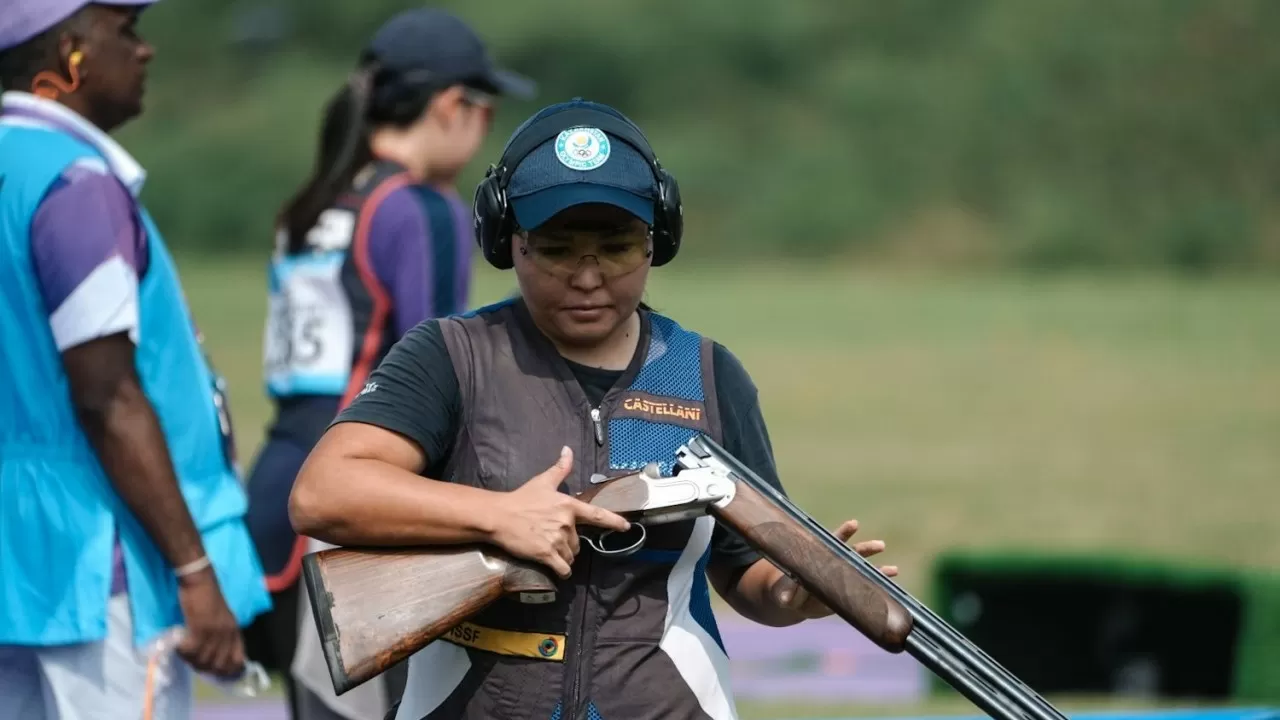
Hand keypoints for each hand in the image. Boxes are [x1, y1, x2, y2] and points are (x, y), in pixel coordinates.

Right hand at [175, 566, 245, 677]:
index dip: (227, 671)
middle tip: (192, 661)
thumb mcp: (221, 618)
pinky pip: (191, 650)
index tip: (214, 673)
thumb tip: (213, 656)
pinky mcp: (200, 627)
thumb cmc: (207, 597)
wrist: (199, 580)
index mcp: (234, 631)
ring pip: (203, 659)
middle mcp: (227, 633)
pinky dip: (183, 652)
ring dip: (191, 660)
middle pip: (218, 664)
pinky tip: (178, 646)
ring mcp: (214, 631)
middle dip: (205, 668)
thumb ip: (221, 635)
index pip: (237, 660)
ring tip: (184, 653)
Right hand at [489, 446, 631, 578]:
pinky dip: (562, 571)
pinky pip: (562, 569)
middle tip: (552, 538)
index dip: (614, 522)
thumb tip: (568, 450)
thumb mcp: (543, 482)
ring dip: (564, 556)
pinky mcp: (546, 554)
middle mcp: (567, 524)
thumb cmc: (521, 498)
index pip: (598, 515)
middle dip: (569, 543)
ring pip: (571, 556)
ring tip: (549, 550)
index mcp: (569, 506)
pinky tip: (557, 570)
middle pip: (578, 542)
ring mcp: (557, 540)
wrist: (499, 516)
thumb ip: (560, 468)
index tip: (627, 527)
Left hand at [771, 519, 898, 619]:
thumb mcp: (784, 592)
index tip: (854, 525)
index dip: (843, 533)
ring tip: (894, 569)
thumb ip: (787, 593)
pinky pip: (866, 587)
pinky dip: (878, 586)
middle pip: (852, 553)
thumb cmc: (788, 591)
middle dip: (865, 549)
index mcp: (820, 556)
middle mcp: (834, 564)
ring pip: (862, 570)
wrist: (796, 603)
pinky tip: (891, 585)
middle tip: (881, 545)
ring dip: (877, 569)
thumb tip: (786, 599)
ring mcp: (843, 577)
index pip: (832, 541)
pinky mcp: (848, 591)